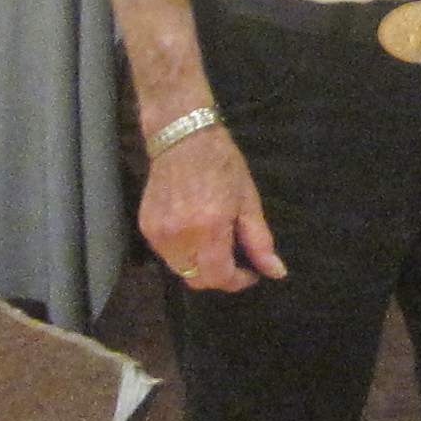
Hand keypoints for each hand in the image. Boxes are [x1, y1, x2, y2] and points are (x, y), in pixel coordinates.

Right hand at [139, 127, 285, 293]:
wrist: (182, 138)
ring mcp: (157, 233)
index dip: (237, 281)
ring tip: (216, 242)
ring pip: (180, 270)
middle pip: (197, 279)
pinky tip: (196, 233)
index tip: (251, 272)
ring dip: (200, 265)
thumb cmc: (223, 165)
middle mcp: (178, 236)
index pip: (218, 277)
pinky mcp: (145, 227)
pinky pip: (166, 255)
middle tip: (235, 258)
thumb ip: (259, 241)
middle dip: (219, 275)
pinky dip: (184, 253)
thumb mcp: (249, 201)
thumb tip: (275, 272)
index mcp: (208, 228)